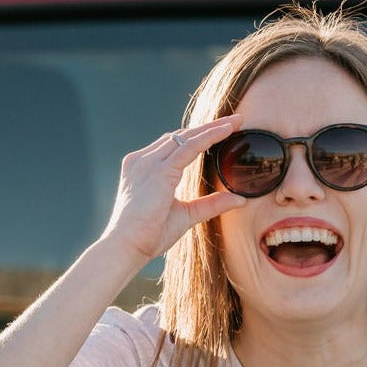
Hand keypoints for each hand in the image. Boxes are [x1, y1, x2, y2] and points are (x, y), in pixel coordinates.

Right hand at [102, 115, 245, 264]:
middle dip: (208, 127)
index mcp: (145, 169)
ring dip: (211, 128)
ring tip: (235, 122)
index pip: (174, 145)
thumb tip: (240, 199)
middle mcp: (144, 160)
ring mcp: (148, 162)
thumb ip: (211, 204)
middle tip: (235, 120)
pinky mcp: (158, 170)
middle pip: (180, 136)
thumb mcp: (186, 215)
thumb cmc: (149, 235)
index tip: (221, 131)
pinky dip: (208, 137)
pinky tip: (225, 132)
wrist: (127, 246)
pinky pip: (188, 147)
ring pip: (186, 137)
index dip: (198, 137)